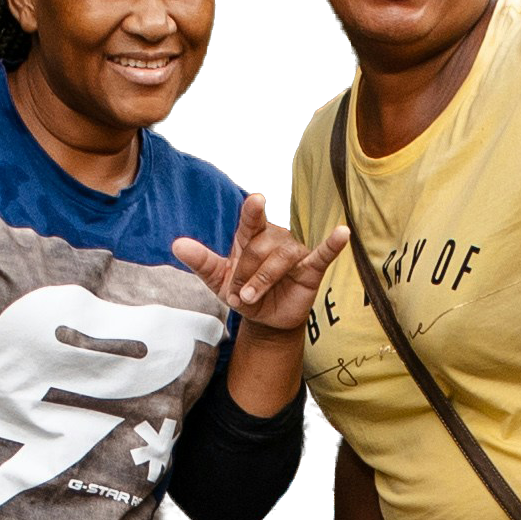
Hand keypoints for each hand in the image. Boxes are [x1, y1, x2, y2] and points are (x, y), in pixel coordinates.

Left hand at [173, 195, 349, 338]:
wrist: (264, 320)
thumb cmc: (243, 292)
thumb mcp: (218, 280)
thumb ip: (201, 261)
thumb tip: (176, 245)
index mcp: (250, 237)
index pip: (250, 220)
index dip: (253, 211)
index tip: (255, 200)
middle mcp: (274, 238)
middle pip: (261, 248)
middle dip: (246, 273)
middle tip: (239, 295)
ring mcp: (293, 252)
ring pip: (282, 258)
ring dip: (265, 279)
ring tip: (252, 297)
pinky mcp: (310, 268)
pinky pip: (323, 254)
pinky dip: (333, 244)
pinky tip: (343, 233)